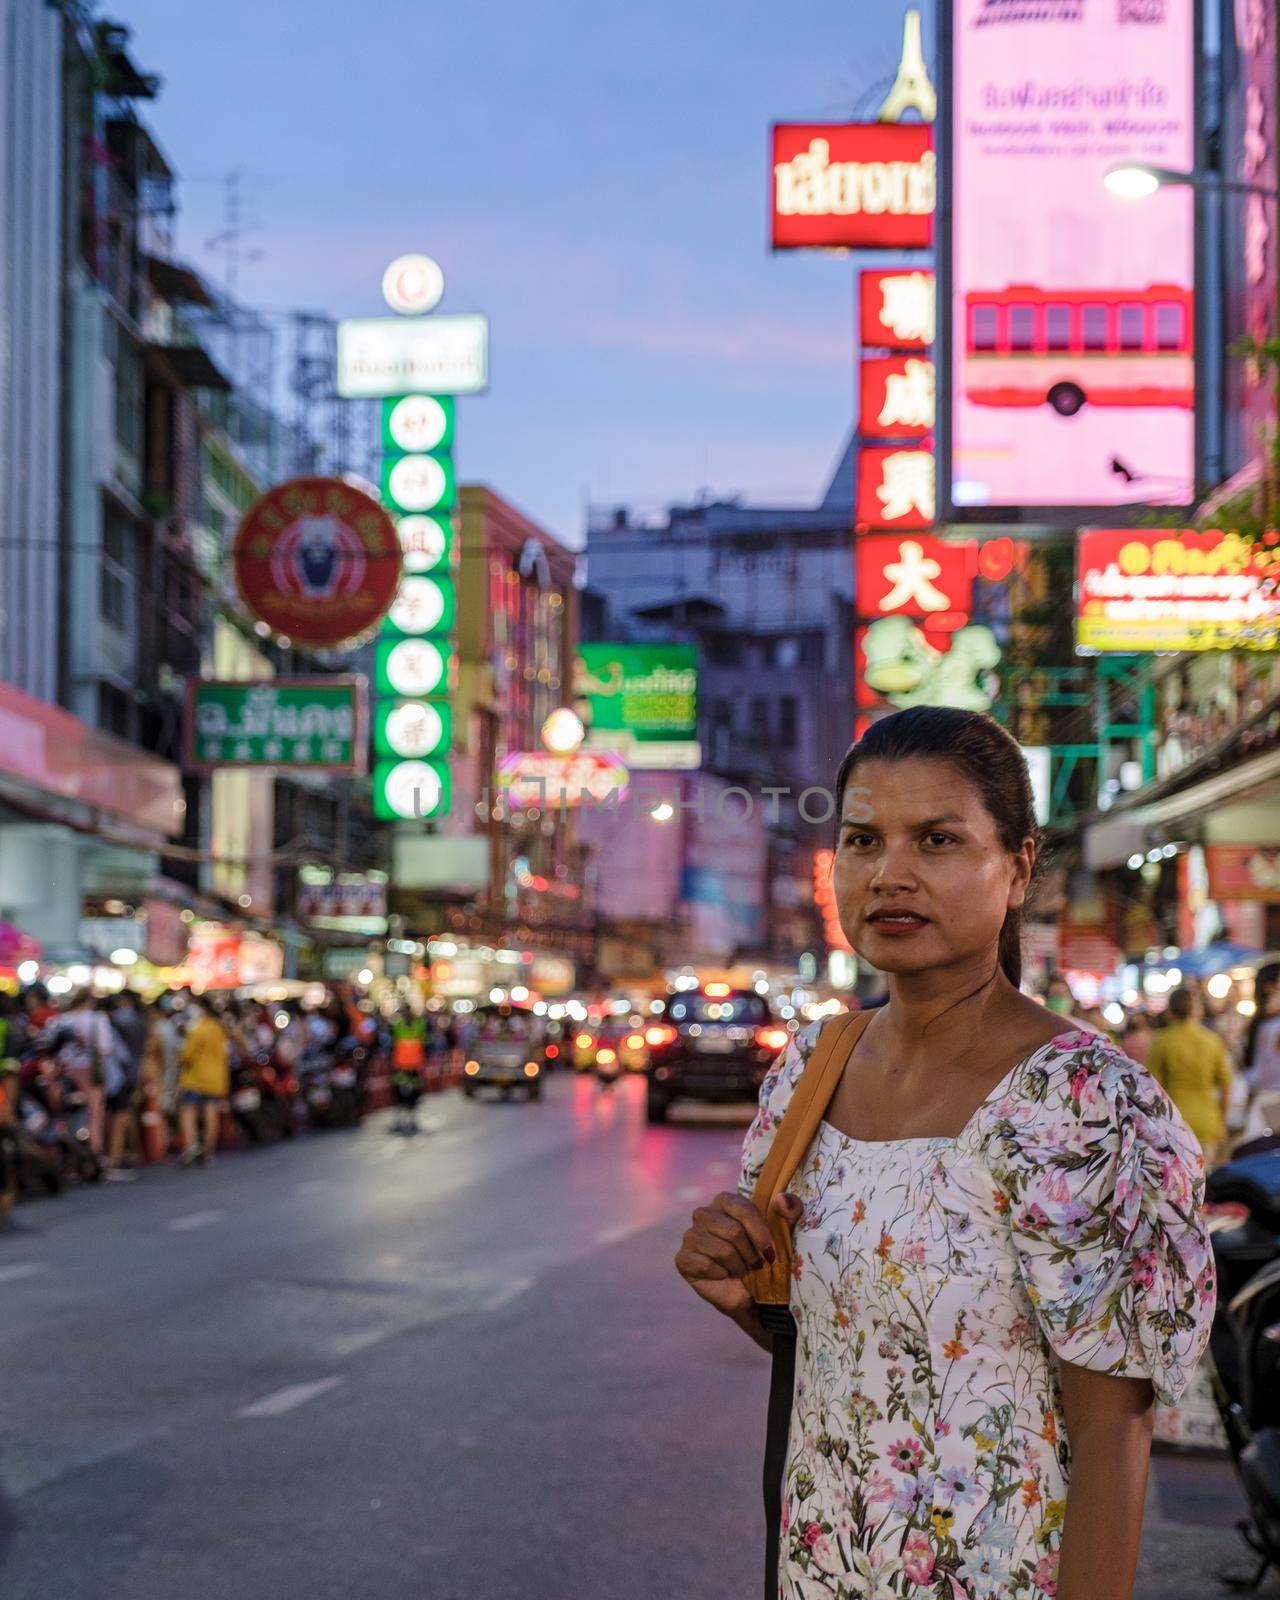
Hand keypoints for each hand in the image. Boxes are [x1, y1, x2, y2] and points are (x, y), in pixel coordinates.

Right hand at [675, 1190, 799, 1317]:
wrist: (749, 1293)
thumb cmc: (763, 1258)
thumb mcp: (784, 1233)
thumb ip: (790, 1210)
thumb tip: (783, 1199)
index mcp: (725, 1201)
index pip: (743, 1209)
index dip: (760, 1233)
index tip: (770, 1253)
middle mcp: (703, 1214)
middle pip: (733, 1231)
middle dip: (750, 1254)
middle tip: (755, 1265)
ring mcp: (690, 1235)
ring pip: (722, 1250)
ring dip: (738, 1266)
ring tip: (740, 1270)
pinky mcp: (682, 1258)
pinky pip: (706, 1265)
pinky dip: (721, 1275)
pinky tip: (723, 1275)